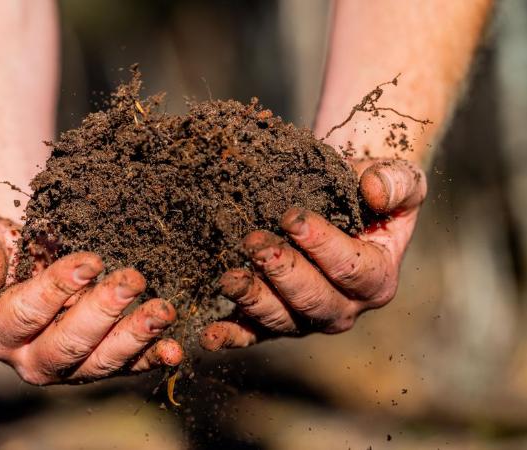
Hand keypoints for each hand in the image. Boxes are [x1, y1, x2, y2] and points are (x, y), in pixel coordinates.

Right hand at [0, 218, 183, 384]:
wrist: (20, 261)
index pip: (26, 314)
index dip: (57, 289)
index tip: (91, 260)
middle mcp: (28, 358)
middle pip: (66, 345)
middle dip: (102, 312)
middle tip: (132, 280)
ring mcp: (66, 367)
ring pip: (99, 362)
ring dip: (135, 338)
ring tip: (162, 311)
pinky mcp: (97, 363)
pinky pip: (126, 366)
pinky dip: (152, 358)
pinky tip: (174, 347)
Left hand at [201, 159, 426, 349]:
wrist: (342, 202)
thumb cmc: (370, 192)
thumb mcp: (402, 180)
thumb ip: (397, 183)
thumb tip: (374, 190)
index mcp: (377, 280)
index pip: (350, 268)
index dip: (321, 244)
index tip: (292, 217)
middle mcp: (343, 307)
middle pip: (313, 299)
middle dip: (282, 271)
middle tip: (254, 241)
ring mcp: (306, 319)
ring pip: (280, 318)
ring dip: (252, 299)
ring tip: (228, 278)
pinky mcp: (274, 322)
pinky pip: (252, 334)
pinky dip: (230, 336)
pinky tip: (208, 334)